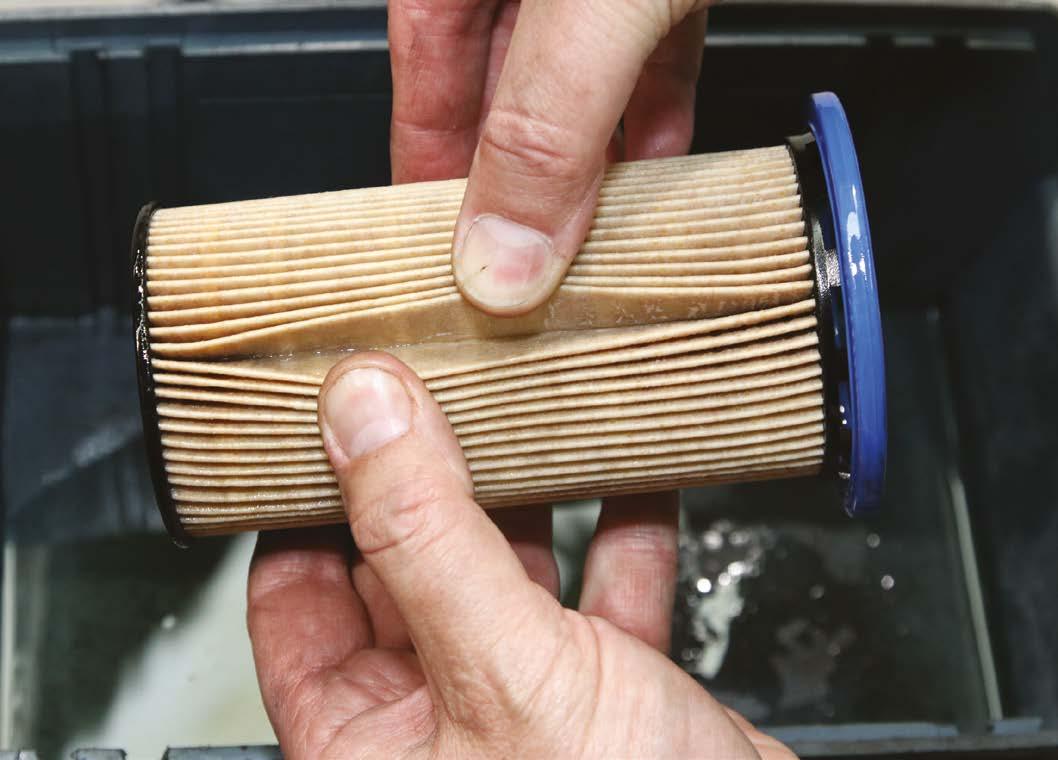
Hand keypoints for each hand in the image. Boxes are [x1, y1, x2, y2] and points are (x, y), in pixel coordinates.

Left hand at [247, 355, 796, 758]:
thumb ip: (428, 536)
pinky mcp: (612, 694)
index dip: (306, 499)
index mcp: (363, 739)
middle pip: (406, 564)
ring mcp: (527, 704)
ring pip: (507, 570)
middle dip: (427, 476)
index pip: (295, 593)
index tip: (328, 416)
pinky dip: (621, 532)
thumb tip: (363, 412)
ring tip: (529, 414)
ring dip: (530, 495)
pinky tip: (636, 476)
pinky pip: (604, 590)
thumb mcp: (502, 671)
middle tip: (435, 389)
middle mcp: (438, 719)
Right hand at [390, 0, 710, 315]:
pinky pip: (646, 55)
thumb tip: (501, 249)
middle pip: (497, 92)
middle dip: (514, 186)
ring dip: (587, 166)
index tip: (441, 261)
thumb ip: (548, 120)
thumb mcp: (600, 4)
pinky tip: (661, 166)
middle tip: (521, 275)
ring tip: (591, 243)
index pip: (423, 77)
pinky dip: (653, 115)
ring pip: (574, 83)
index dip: (426, 174)